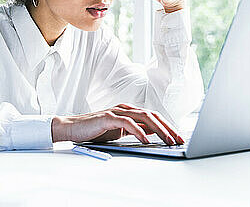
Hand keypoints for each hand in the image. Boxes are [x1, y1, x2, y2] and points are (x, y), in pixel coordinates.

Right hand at [51, 104, 183, 144]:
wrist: (71, 129)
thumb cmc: (93, 131)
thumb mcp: (118, 132)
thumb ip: (134, 130)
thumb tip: (153, 133)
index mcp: (127, 111)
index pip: (153, 116)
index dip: (167, 126)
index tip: (178, 137)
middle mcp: (124, 108)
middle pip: (152, 115)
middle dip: (168, 127)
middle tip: (178, 139)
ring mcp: (116, 111)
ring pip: (143, 117)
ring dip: (158, 129)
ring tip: (168, 140)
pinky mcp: (108, 117)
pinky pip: (128, 123)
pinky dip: (139, 132)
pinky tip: (146, 140)